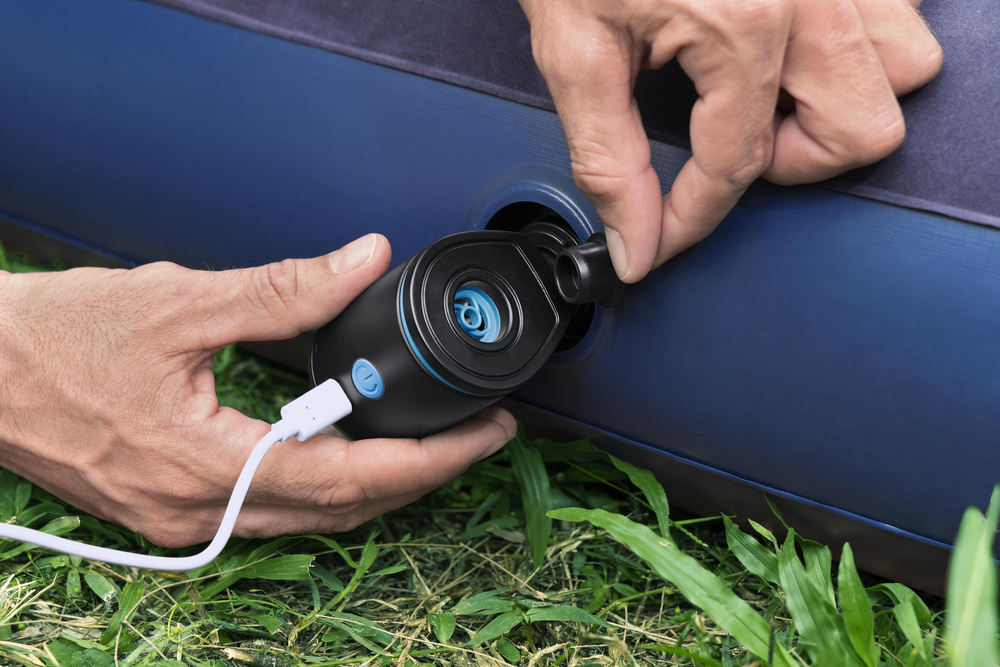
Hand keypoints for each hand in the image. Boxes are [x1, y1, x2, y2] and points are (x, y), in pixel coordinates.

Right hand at [0, 234, 515, 546]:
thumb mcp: (176, 302)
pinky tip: (351, 448)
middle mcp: (198, 510)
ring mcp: (185, 519)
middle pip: (341, 508)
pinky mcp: (174, 509)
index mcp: (201, 465)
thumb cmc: (52, 340)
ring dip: (377, 482)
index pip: (348, 478)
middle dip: (421, 473)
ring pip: (310, 515)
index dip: (429, 459)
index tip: (483, 434)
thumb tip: (361, 260)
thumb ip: (282, 289)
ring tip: (429, 439)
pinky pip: (273, 508)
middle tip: (475, 434)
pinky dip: (325, 481)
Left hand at [519, 0, 942, 281]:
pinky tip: (785, 53)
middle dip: (791, 162)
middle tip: (727, 150)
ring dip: (835, 104)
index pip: (739, 164)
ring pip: (900, 69)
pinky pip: (892, 14)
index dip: (694, 219)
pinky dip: (847, 50)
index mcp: (744, 20)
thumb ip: (608, 158)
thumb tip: (634, 238)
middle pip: (861, 130)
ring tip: (763, 97)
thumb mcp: (573, 49)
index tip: (663, 238)